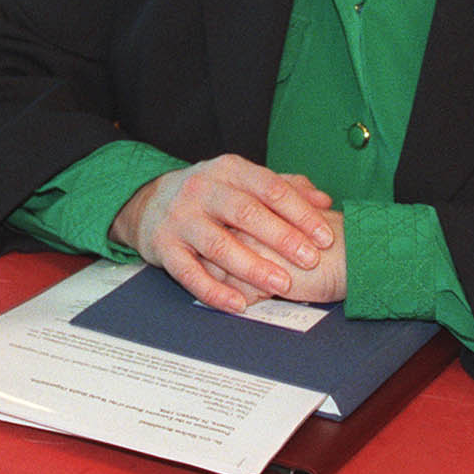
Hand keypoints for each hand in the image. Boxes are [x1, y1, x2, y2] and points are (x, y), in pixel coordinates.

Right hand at [110, 155, 335, 312]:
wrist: (148, 202)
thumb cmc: (210, 196)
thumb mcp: (243, 180)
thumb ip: (284, 187)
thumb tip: (324, 201)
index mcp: (228, 170)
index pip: (269, 187)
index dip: (300, 213)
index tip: (325, 237)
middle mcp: (202, 189)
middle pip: (245, 213)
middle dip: (281, 238)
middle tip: (309, 260)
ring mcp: (180, 218)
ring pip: (218, 244)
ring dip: (252, 266)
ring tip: (281, 284)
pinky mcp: (163, 246)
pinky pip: (189, 272)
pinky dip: (214, 291)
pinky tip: (238, 303)